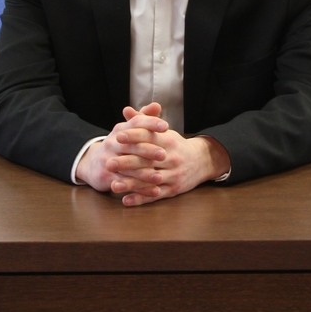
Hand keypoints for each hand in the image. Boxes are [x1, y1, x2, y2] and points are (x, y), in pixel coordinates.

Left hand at [76, 103, 229, 206]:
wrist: (202, 161)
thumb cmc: (176, 145)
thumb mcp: (164, 131)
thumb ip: (144, 121)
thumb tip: (126, 110)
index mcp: (168, 141)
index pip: (149, 137)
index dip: (134, 136)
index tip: (117, 136)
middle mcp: (171, 158)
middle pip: (147, 161)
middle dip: (126, 162)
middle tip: (108, 163)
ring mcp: (172, 175)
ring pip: (149, 180)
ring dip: (131, 184)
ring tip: (113, 185)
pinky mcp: (173, 190)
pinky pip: (155, 196)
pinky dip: (140, 199)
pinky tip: (126, 200)